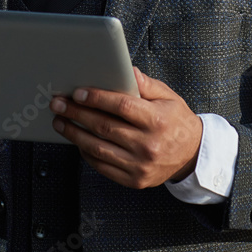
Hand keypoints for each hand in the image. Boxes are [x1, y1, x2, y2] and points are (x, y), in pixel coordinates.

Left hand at [49, 67, 202, 188]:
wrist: (192, 155)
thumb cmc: (176, 121)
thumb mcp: (168, 97)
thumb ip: (146, 84)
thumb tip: (127, 71)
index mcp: (157, 120)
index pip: (122, 107)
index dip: (97, 98)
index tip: (78, 92)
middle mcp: (148, 145)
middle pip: (105, 127)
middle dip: (77, 113)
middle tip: (58, 103)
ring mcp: (140, 166)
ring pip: (99, 149)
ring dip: (75, 134)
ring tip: (60, 121)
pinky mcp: (134, 180)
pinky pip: (103, 166)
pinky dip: (86, 153)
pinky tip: (77, 140)